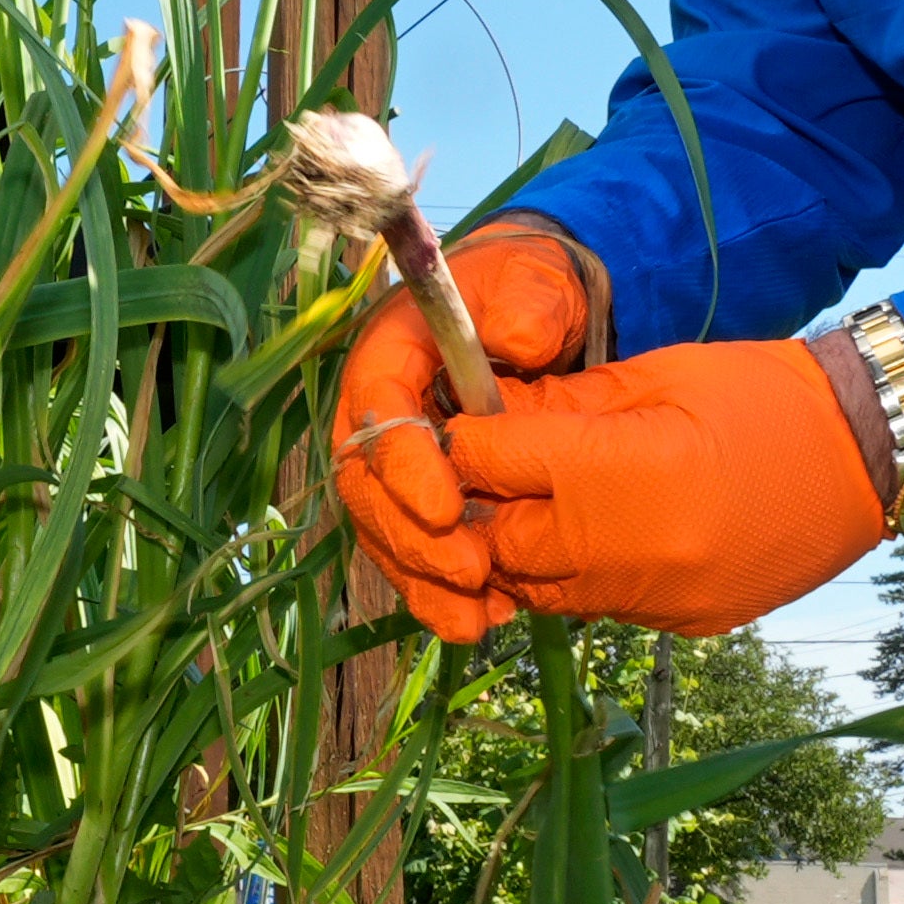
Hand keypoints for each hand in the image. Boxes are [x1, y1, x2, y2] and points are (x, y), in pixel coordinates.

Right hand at [325, 223, 596, 644]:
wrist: (535, 317)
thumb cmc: (527, 292)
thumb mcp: (534, 280)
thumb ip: (529, 303)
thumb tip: (518, 342)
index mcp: (390, 351)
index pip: (373, 408)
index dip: (399, 461)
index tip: (444, 506)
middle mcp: (377, 414)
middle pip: (368, 487)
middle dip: (413, 538)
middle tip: (472, 571)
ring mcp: (395, 464)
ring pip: (386, 533)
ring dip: (424, 582)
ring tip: (478, 619)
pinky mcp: (420, 503)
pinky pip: (415, 556)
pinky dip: (442, 595)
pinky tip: (487, 622)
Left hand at [438, 336, 892, 636]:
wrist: (869, 456)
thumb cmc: (764, 393)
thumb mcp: (656, 375)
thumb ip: (562, 404)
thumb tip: (483, 414)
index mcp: (619, 472)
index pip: (493, 465)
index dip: (467, 443)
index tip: (461, 424)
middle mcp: (630, 552)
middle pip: (503, 543)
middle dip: (482, 507)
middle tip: (490, 471)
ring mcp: (657, 599)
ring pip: (543, 590)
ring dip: (526, 549)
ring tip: (539, 503)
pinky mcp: (682, 625)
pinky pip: (599, 608)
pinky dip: (581, 574)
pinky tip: (599, 534)